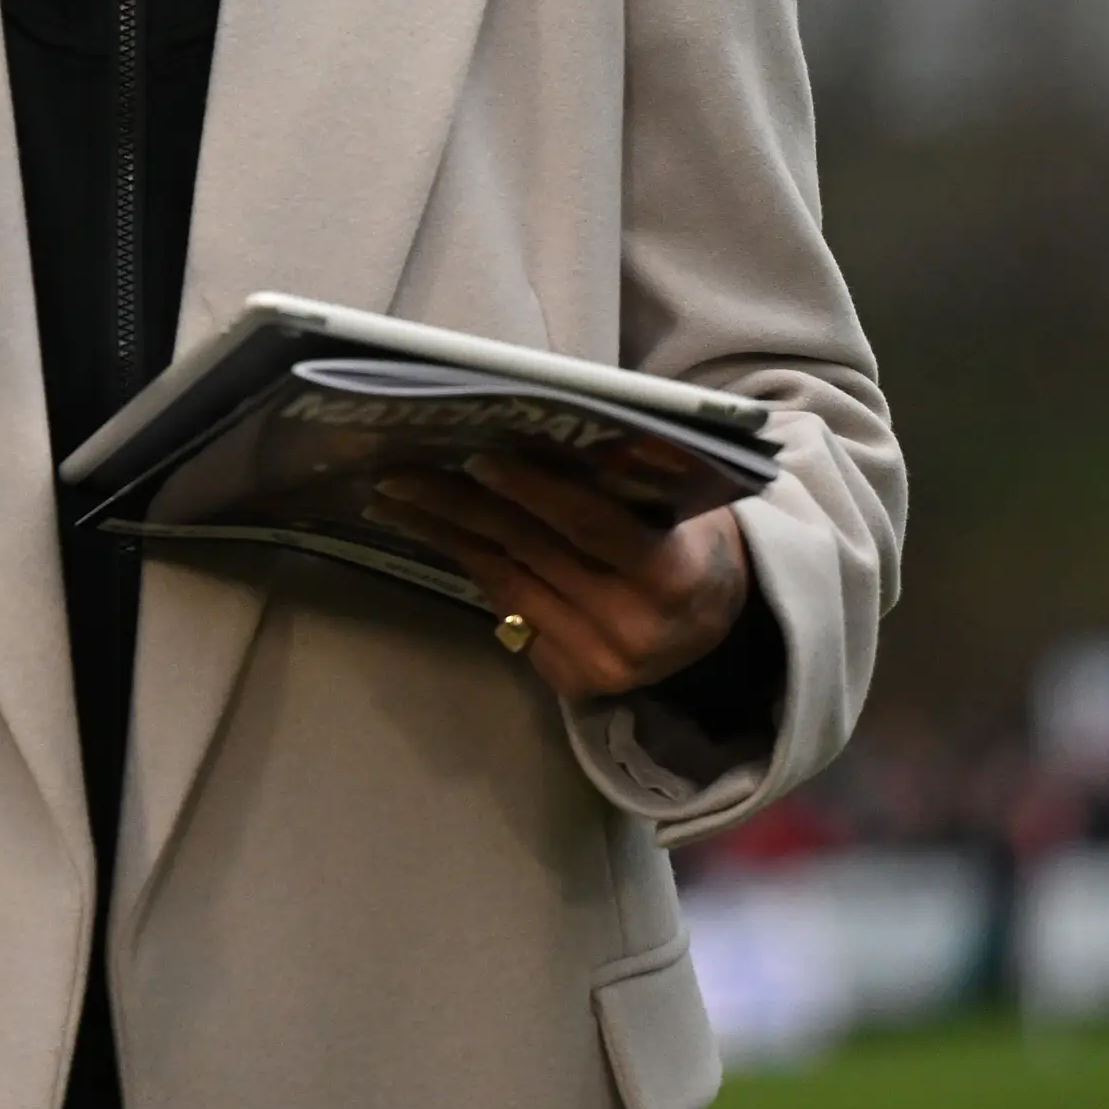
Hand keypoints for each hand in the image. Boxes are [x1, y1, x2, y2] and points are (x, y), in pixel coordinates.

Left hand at [365, 458, 749, 699]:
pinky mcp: (572, 680)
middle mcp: (633, 627)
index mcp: (670, 575)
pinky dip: (473, 568)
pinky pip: (507, 611)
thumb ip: (625, 475)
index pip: (589, 525)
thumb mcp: (682, 504)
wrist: (715, 629)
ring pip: (504, 583)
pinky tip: (435, 535)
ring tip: (393, 498)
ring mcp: (599, 662)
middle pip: (529, 552)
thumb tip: (538, 428)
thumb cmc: (691, 541)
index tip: (477, 456)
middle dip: (457, 506)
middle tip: (400, 471)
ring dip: (444, 534)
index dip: (532, 488)